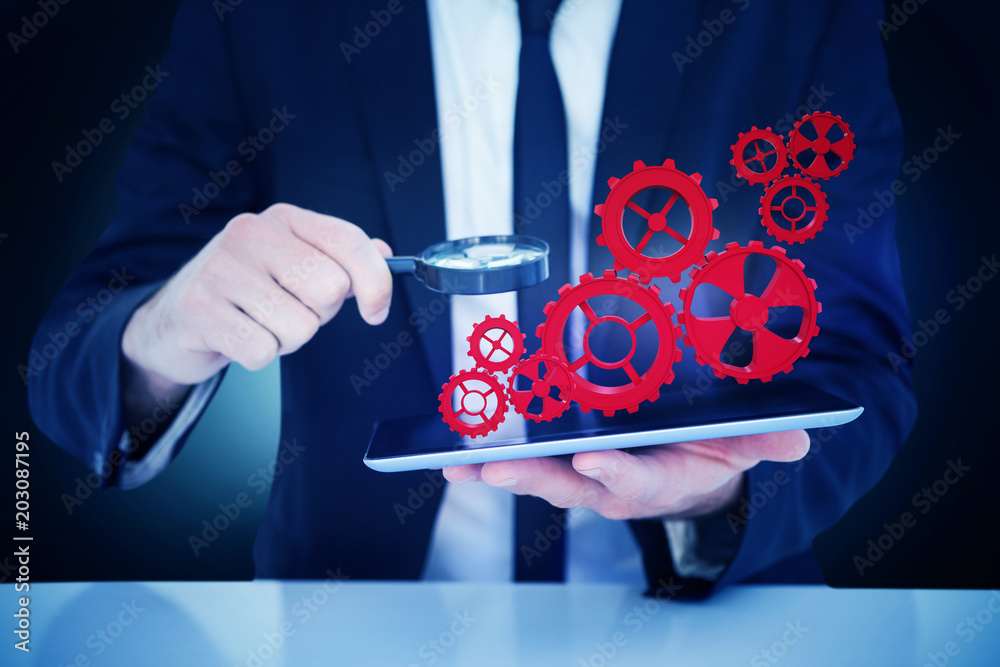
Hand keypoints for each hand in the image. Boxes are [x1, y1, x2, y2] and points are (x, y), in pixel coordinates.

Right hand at [122, 203, 392, 389]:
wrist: (174, 318)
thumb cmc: (245, 290)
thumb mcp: (292, 261)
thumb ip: (340, 258)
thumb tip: (387, 256)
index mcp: (282, 219)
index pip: (348, 241)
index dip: (375, 281)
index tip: (377, 312)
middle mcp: (250, 234)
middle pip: (330, 290)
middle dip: (320, 315)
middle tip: (290, 310)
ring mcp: (220, 269)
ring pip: (301, 328)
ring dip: (288, 339)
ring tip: (260, 323)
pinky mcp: (199, 309)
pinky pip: (263, 351)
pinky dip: (259, 356)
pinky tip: (239, 336)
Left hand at [443, 430, 809, 520]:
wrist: (682, 472)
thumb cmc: (704, 455)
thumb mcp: (740, 448)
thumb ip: (762, 443)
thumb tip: (795, 440)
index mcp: (656, 479)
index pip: (637, 479)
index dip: (616, 472)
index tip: (594, 460)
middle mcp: (611, 484)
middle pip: (569, 483)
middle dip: (532, 476)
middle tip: (496, 466)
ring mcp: (582, 478)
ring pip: (538, 476)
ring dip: (499, 470)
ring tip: (459, 461)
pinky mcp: (562, 465)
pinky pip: (524, 464)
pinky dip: (489, 461)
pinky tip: (454, 457)